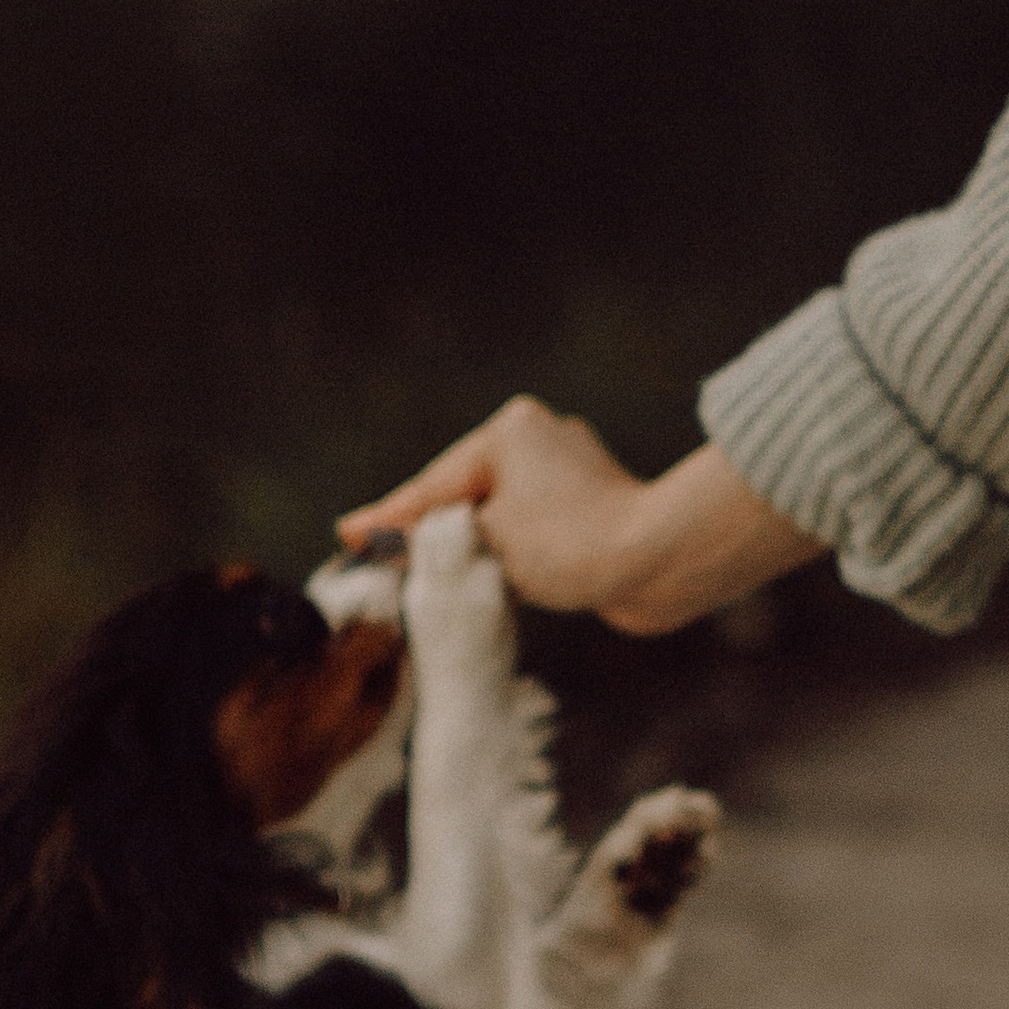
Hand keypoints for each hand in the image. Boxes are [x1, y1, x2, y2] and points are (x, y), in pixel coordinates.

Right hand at [337, 403, 824, 635]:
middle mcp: (540, 439)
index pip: (434, 484)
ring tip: (432, 573)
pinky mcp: (593, 507)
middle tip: (380, 555)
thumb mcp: (488, 540)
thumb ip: (437, 539)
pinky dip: (509, 553)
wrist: (661, 560)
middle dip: (431, 529)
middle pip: (466, 494)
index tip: (347, 532)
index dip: (389, 517)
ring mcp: (570, 472)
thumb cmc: (574, 543)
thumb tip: (399, 542)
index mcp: (509, 431)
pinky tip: (495, 576)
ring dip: (472, 544)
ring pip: (500, 514)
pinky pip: (533, 530)